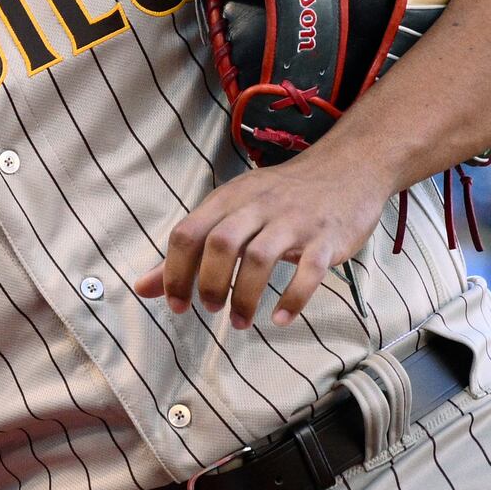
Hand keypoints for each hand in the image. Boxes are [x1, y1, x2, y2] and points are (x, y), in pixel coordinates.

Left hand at [133, 149, 399, 330]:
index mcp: (229, 200)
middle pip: (221, 243)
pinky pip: (310, 270)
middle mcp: (259, 207)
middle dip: (210, 282)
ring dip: (246, 296)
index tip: (176, 305)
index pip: (187, 233)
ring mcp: (295, 221)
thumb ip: (189, 251)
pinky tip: (280, 318)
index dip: (174, 272)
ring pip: (261, 258)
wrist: (348, 167)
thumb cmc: (280, 197)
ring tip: (240, 322)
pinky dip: (293, 298)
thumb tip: (143, 287)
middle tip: (210, 309)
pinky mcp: (328, 238)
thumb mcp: (232, 211)